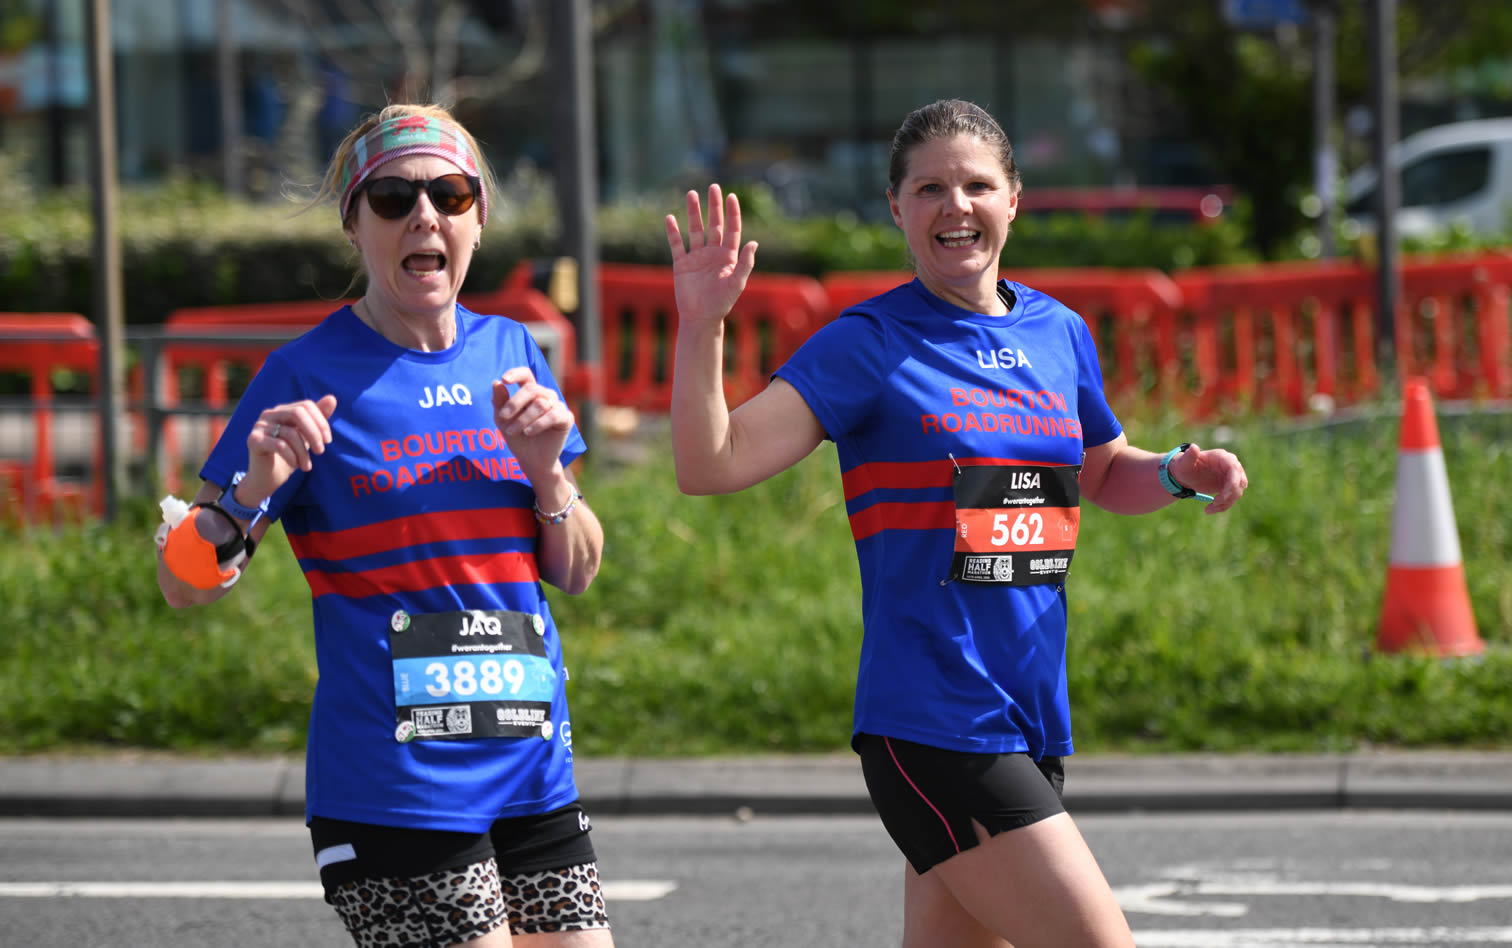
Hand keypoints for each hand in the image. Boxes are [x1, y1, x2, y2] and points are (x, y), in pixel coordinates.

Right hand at [242, 394, 336, 501]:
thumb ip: (318, 418)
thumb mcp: (307, 437)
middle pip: (297, 413)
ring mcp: (260, 426)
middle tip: (321, 451)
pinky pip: (279, 445)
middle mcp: (269, 414)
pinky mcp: (253, 440)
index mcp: (283, 410)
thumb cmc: (290, 455)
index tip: (328, 441)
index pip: (306, 405)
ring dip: (303, 452)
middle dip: (314, 433)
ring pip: (290, 433)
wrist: (268, 478)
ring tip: (307, 466)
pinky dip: (292, 457)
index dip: (321, 422)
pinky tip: (295, 465)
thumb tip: (332, 398)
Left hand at [493, 366, 571, 482]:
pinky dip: (538, 424)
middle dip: (515, 403)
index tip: (504, 379)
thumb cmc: (517, 438)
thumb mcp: (503, 420)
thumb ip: (500, 402)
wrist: (531, 460)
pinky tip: (529, 432)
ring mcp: (558, 406)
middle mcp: (546, 396)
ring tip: (513, 431)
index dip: (516, 373)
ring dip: (523, 418)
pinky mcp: (566, 418)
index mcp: (530, 392)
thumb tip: (496, 383)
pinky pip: (553, 415)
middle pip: (532, 389)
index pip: (526, 375)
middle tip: (503, 418)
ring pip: (541, 403)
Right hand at [665, 183, 758, 329]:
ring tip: (692, 194)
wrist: (701, 318)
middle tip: (713, 187)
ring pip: (695, 230)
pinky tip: (670, 217)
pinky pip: (676, 244)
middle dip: (714, 206)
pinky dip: (673, 232)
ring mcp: (696, 257)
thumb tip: (753, 243)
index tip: (732, 196)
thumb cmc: (722, 303)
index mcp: (728, 256)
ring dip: (694, 212)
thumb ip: (745, 263)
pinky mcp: (681, 264)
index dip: (732, 213)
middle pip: (714, 224)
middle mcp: (713, 253)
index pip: (731, 229)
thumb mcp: (736, 283)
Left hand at [1171, 442, 1247, 512]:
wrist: (1184, 475)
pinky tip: (1209, 510)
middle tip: (1214, 504)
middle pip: (1239, 482)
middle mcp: (1230, 466)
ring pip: (1237, 493)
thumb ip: (1189, 455)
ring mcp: (1231, 476)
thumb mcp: (1184, 462)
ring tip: (1208, 510)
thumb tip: (1193, 447)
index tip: (1223, 495)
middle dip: (1229, 495)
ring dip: (1225, 504)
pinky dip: (1223, 506)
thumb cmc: (1183, 466)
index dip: (1233, 482)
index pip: (1235, 469)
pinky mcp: (1229, 487)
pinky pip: (1232, 498)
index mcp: (1222, 457)